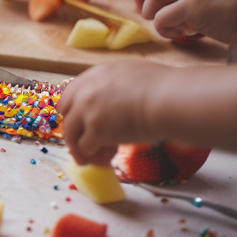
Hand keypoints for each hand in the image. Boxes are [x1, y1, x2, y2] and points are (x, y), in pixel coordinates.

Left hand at [57, 61, 171, 164]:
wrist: (169, 99)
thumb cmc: (164, 89)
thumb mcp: (131, 78)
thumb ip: (115, 89)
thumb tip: (117, 105)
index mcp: (96, 74)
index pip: (72, 93)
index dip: (77, 110)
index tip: (84, 123)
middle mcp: (86, 90)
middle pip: (67, 113)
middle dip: (74, 129)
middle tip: (86, 143)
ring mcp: (88, 110)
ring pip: (72, 134)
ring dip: (81, 149)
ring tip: (93, 160)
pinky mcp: (95, 130)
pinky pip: (85, 148)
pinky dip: (94, 157)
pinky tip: (105, 161)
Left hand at [131, 0, 236, 43]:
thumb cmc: (233, 11)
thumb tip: (153, 8)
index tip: (141, 1)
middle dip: (140, 0)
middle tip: (145, 15)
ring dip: (154, 17)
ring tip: (171, 27)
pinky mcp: (194, 7)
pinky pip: (162, 19)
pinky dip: (164, 30)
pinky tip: (180, 33)